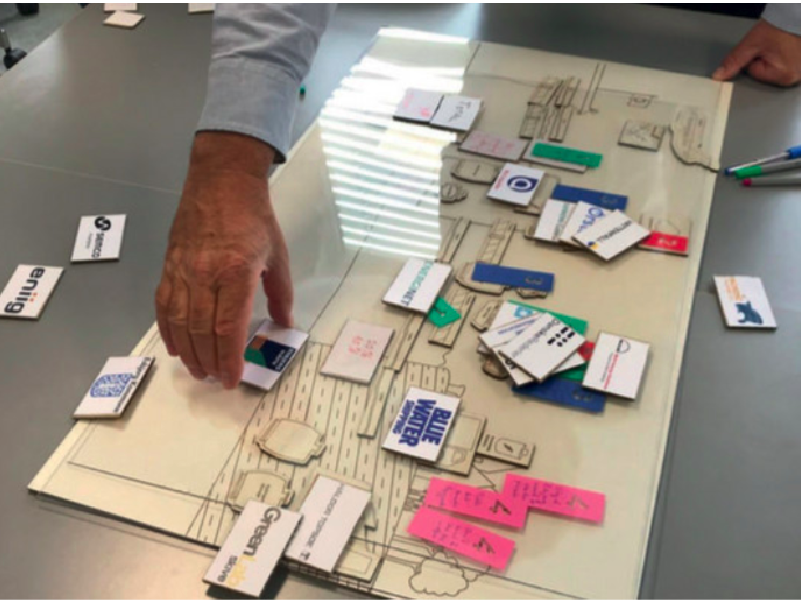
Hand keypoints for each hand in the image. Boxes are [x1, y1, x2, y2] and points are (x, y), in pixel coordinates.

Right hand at [155, 132, 293, 388]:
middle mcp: (204, 275)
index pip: (228, 327)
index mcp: (235, 272)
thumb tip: (285, 324)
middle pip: (201, 330)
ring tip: (198, 370)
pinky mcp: (169, 265)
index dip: (229, 358)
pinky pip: (163, 304)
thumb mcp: (278, 254)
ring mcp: (182, 270)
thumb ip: (281, 294)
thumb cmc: (254, 217)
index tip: (233, 379)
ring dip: (188, 351)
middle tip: (216, 380)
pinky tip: (176, 346)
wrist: (221, 181)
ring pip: (179, 322)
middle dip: (209, 361)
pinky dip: (168, 329)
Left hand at [713, 19, 800, 86]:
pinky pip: (784, 66)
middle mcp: (793, 77)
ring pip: (773, 70)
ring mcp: (799, 72)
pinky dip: (783, 58)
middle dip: (764, 59)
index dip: (753, 58)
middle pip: (764, 73)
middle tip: (772, 46)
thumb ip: (734, 61)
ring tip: (780, 46)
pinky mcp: (800, 67)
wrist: (796, 16)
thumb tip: (718, 76)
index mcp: (782, 76)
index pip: (753, 72)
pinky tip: (785, 49)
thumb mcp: (751, 43)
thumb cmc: (778, 28)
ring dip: (774, 59)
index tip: (761, 48)